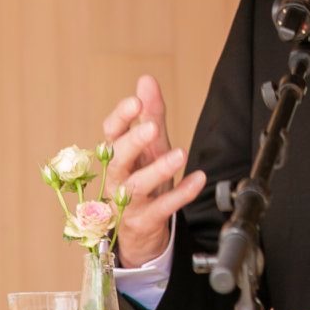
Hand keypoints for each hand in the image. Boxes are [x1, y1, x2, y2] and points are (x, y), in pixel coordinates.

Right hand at [102, 74, 205, 265]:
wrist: (141, 229)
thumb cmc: (143, 178)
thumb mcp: (150, 145)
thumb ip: (150, 114)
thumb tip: (146, 79)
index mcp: (118, 154)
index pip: (111, 133)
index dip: (120, 117)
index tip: (135, 102)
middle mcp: (118, 177)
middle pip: (117, 159)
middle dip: (132, 142)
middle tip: (150, 128)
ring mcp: (128, 202)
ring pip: (136, 186)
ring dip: (158, 169)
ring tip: (180, 154)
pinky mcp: (144, 221)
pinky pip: (162, 208)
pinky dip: (181, 194)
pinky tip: (198, 179)